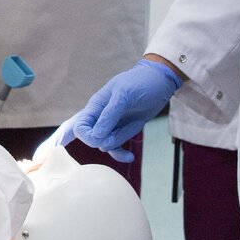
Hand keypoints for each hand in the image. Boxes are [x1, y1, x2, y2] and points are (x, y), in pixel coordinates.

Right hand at [63, 57, 182, 161]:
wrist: (160, 82)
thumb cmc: (140, 82)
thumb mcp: (124, 94)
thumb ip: (109, 114)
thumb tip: (96, 135)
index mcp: (96, 106)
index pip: (79, 127)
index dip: (86, 137)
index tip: (101, 137)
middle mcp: (100, 117)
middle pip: (89, 138)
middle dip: (102, 141)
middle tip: (118, 135)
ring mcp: (112, 125)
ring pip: (104, 144)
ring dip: (118, 143)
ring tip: (136, 125)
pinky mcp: (123, 130)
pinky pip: (116, 148)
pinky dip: (121, 154)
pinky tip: (130, 156)